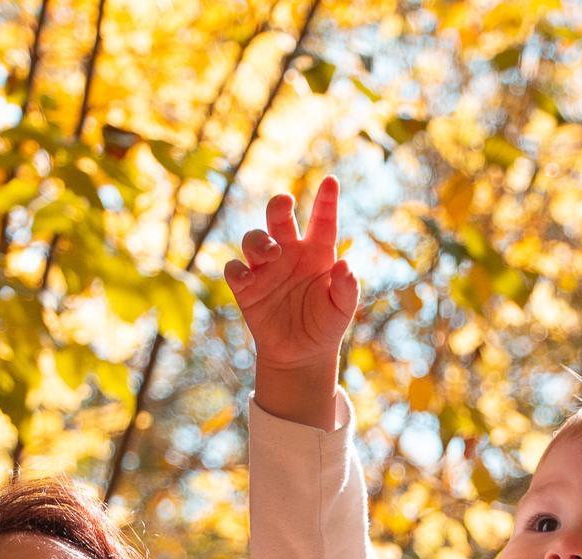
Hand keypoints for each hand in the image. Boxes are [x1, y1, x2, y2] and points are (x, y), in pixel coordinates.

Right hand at [225, 177, 358, 372]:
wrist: (301, 354)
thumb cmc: (325, 324)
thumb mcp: (342, 309)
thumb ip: (346, 288)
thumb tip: (345, 266)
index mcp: (318, 252)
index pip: (322, 220)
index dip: (326, 200)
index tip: (331, 182)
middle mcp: (290, 252)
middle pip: (279, 218)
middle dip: (279, 205)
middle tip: (285, 203)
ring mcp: (266, 268)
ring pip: (254, 238)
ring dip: (259, 240)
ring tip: (271, 254)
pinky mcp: (246, 287)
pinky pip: (235, 269)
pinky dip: (238, 270)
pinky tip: (247, 278)